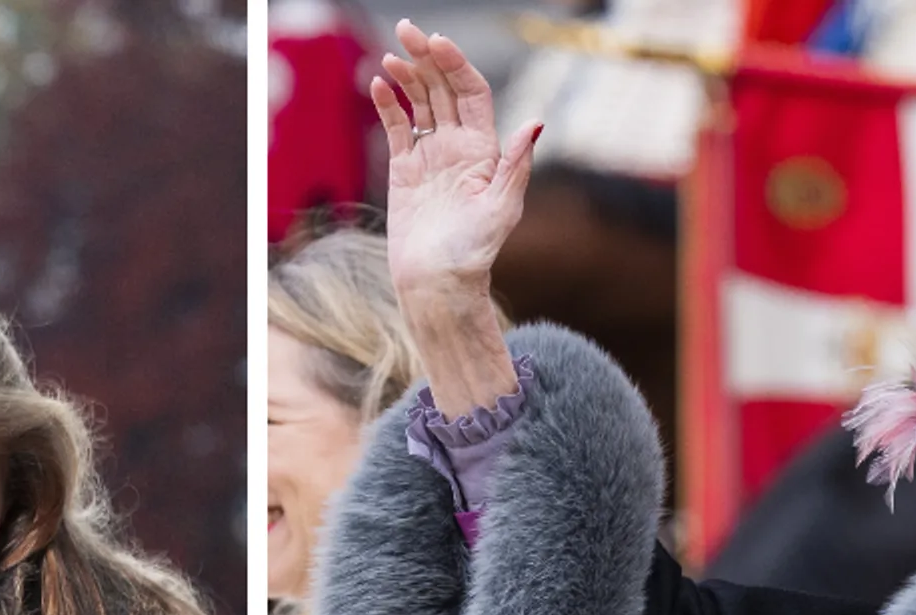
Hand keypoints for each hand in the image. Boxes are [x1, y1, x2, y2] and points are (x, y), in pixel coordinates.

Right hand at [376, 26, 535, 317]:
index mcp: (485, 151)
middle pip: (443, 89)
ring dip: (407, 75)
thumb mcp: (501, 209)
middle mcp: (460, 147)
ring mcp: (432, 155)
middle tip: (407, 30)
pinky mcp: (406, 169)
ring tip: (392, 55)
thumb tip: (536, 121)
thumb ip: (516, 164)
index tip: (438, 42)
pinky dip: (387, 103)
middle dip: (427, 58)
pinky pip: (396, 126)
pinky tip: (379, 83)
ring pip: (419, 102)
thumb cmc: (474, 253)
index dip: (456, 65)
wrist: (438, 284)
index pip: (471, 93)